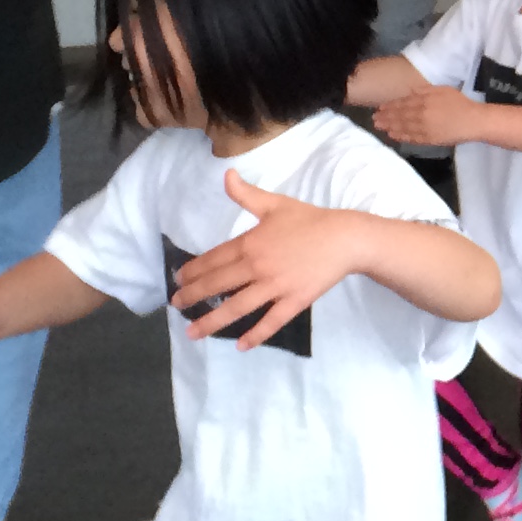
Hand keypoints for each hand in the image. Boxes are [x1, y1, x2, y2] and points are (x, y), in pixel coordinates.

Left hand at [172, 169, 360, 347]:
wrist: (345, 238)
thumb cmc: (310, 220)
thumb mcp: (275, 203)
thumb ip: (246, 194)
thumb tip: (226, 175)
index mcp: (250, 243)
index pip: (213, 260)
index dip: (192, 271)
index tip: (177, 280)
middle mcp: (257, 267)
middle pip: (218, 285)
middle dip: (193, 296)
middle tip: (176, 306)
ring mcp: (275, 287)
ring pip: (237, 307)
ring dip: (212, 321)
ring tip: (193, 333)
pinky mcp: (294, 301)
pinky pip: (271, 321)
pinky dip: (256, 335)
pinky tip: (241, 345)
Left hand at [370, 84, 476, 148]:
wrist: (473, 121)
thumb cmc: (460, 103)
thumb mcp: (443, 90)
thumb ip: (425, 90)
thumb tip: (409, 92)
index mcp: (424, 101)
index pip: (403, 103)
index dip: (390, 106)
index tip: (380, 108)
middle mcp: (421, 114)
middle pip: (399, 116)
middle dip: (386, 117)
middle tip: (374, 119)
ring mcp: (424, 128)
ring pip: (403, 128)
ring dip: (390, 127)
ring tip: (380, 127)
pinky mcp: (429, 139)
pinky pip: (411, 138)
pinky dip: (401, 137)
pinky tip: (393, 136)